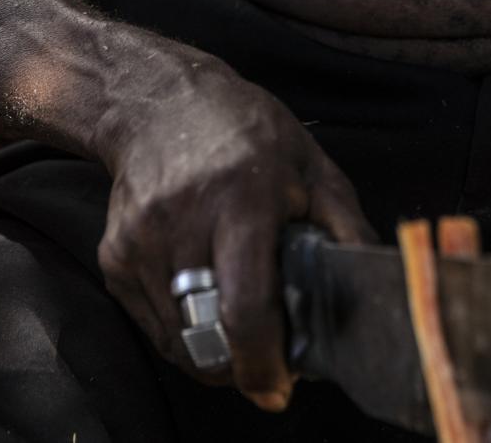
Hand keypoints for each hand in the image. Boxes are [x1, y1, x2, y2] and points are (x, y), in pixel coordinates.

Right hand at [93, 51, 374, 410]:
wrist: (156, 103)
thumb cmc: (246, 132)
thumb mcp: (311, 165)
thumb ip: (345, 226)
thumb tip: (376, 283)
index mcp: (242, 200)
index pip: (245, 307)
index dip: (262, 362)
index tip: (279, 388)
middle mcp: (183, 224)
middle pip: (208, 335)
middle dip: (241, 364)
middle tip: (269, 358)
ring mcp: (140, 243)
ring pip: (178, 341)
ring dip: (212, 351)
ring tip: (239, 321)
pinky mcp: (114, 257)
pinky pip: (153, 325)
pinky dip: (183, 330)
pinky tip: (205, 296)